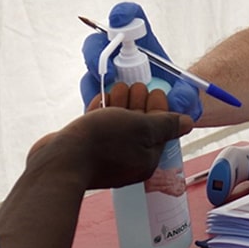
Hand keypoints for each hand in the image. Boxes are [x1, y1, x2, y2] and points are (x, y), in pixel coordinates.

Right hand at [31, 84, 193, 190]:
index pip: (160, 130)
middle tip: (134, 87)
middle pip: (138, 127)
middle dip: (138, 103)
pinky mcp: (85, 151)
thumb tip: (188, 123)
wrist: (60, 160)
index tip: (153, 90)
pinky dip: (100, 113)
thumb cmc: (103, 142)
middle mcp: (128, 161)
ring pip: (117, 126)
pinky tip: (100, 100)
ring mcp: (105, 157)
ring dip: (119, 105)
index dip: (159, 107)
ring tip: (117, 89)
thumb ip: (165, 124)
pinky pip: (97, 130)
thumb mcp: (142, 128)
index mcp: (147, 159)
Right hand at [80, 1, 202, 119]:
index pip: (131, 18)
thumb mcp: (187, 96)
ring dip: (96, 81)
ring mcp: (106, 76)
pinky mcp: (97, 96)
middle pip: (99, 43)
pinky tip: (106, 115)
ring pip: (92, 71)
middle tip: (108, 69)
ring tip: (108, 97)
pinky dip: (95, 104)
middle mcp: (120, 56)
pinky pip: (90, 97)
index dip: (123, 14)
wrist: (164, 118)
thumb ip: (187, 95)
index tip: (119, 20)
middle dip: (99, 52)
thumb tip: (177, 102)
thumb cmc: (176, 98)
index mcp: (144, 44)